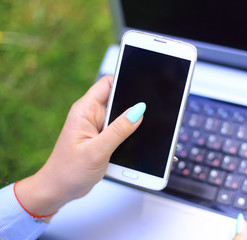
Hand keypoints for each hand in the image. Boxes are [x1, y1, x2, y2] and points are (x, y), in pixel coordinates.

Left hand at [15, 75, 145, 216]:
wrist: (59, 190)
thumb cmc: (68, 171)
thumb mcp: (97, 150)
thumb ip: (119, 130)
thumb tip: (139, 110)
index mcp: (85, 110)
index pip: (108, 83)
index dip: (126, 81)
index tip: (144, 86)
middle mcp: (91, 115)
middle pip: (118, 99)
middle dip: (133, 106)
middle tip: (146, 116)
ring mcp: (97, 126)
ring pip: (121, 116)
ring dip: (132, 123)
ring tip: (138, 134)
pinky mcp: (102, 137)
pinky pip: (120, 129)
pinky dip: (129, 134)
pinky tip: (133, 143)